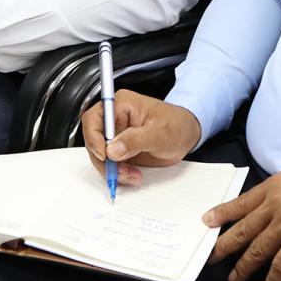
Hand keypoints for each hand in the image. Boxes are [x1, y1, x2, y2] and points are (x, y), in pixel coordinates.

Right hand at [82, 90, 201, 183]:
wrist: (186, 135)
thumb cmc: (177, 125)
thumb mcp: (160, 133)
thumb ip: (135, 140)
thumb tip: (112, 150)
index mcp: (121, 105)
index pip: (94, 118)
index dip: (94, 137)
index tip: (104, 155)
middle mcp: (114, 119)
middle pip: (93, 140)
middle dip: (104, 160)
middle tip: (120, 172)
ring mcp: (116, 135)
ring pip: (100, 156)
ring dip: (112, 170)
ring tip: (131, 175)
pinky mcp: (119, 150)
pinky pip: (109, 164)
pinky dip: (117, 173)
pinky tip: (132, 175)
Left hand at [206, 158, 280, 280]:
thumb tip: (277, 200)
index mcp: (274, 186)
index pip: (242, 202)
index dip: (223, 213)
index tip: (207, 221)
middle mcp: (275, 204)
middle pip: (243, 229)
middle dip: (224, 245)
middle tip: (210, 257)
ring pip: (257, 250)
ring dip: (244, 267)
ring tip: (234, 279)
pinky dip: (273, 280)